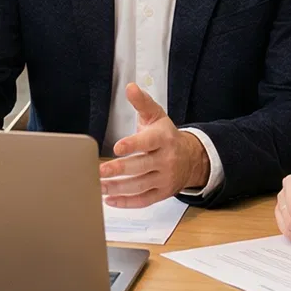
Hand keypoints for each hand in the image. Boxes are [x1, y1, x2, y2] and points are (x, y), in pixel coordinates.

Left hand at [99, 83, 207, 208]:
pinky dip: (127, 203)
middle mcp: (166, 159)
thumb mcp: (156, 116)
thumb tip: (131, 87)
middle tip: (100, 171)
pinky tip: (110, 200)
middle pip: (141, 166)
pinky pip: (144, 201)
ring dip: (118, 188)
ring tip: (99, 186)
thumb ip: (142, 102)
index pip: (148, 142)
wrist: (191, 158)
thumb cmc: (166, 136)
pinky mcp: (162, 193)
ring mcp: (165, 178)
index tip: (117, 147)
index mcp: (163, 138)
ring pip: (140, 185)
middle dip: (119, 170)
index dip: (133, 144)